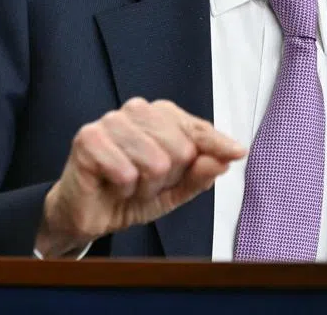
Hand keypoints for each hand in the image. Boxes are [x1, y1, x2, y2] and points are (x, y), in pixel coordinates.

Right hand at [34, 98, 246, 257]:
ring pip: (155, 162)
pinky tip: (111, 186)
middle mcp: (136, 110)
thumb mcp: (174, 190)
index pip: (197, 128)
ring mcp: (110, 121)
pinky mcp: (88, 139)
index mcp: (159, 116)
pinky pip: (126, 172)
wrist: (89, 216)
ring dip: (144, 187)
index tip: (238, 152)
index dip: (217, 145)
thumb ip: (200, 174)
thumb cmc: (131, 194)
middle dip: (167, 179)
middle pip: (181, 149)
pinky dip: (123, 189)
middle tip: (145, 184)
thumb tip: (228, 157)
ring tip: (128, 186)